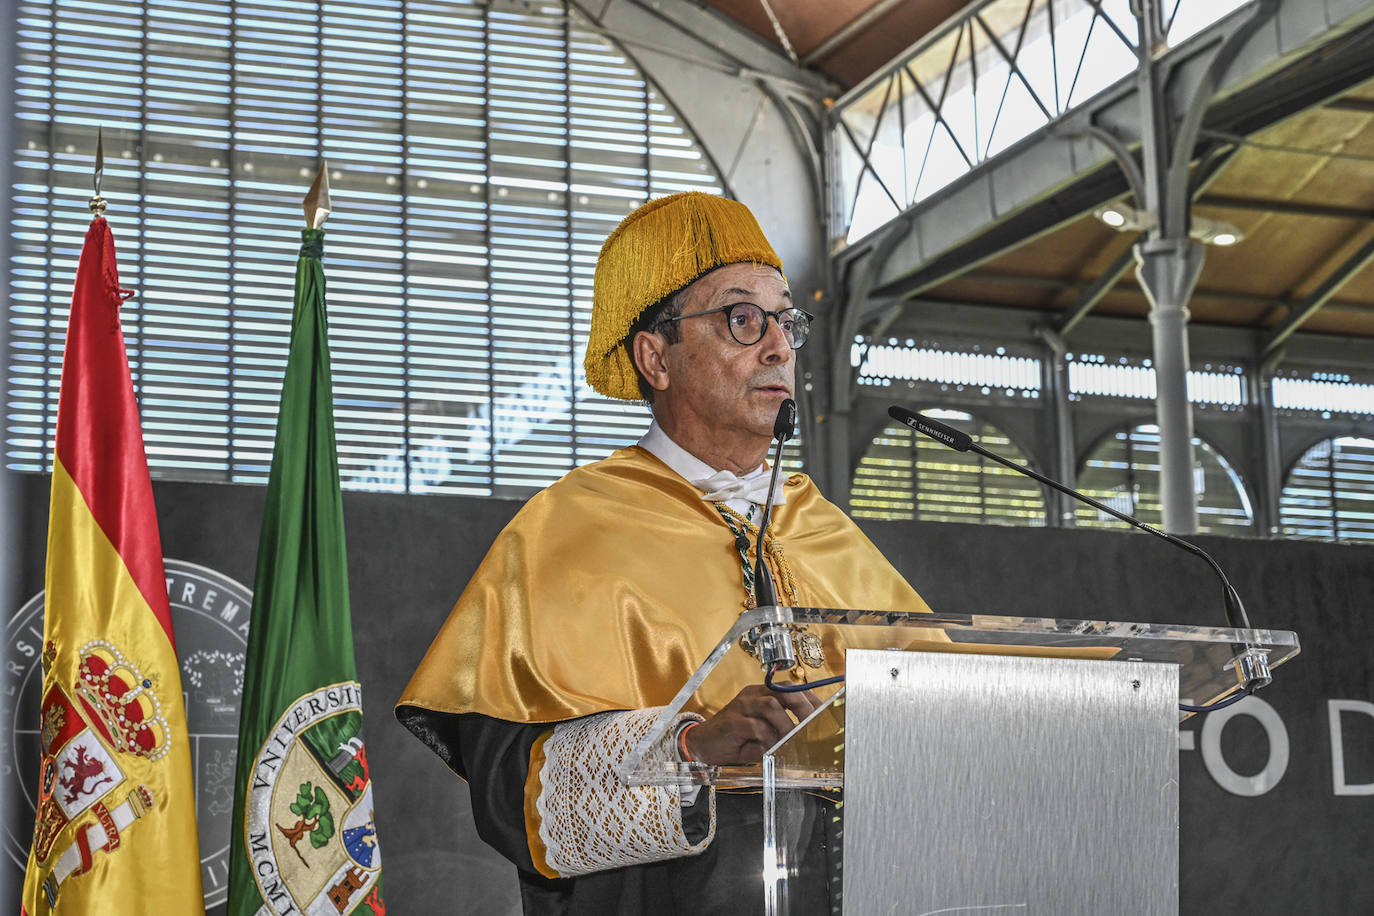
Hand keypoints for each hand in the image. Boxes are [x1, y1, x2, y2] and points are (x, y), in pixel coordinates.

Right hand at [684, 684, 820, 765]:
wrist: (702, 745)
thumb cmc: (735, 739)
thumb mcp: (762, 733)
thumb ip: (780, 732)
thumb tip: (805, 737)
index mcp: (761, 693)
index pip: (791, 688)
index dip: (809, 699)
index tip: (823, 712)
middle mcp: (752, 695)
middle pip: (784, 691)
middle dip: (803, 707)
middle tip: (813, 724)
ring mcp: (741, 706)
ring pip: (771, 706)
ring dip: (786, 724)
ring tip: (791, 740)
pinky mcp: (732, 721)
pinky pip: (756, 727)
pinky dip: (768, 738)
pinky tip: (769, 748)